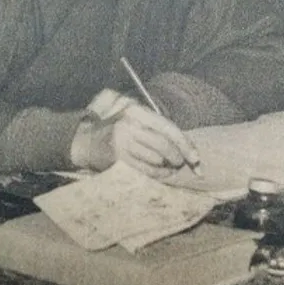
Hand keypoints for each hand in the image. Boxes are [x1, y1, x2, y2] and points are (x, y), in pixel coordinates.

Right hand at [74, 89, 199, 177]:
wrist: (87, 140)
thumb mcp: (137, 120)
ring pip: (157, 158)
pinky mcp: (118, 157)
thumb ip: (158, 129)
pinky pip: (146, 169)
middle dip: (179, 157)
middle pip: (164, 144)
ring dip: (168, 166)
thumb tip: (187, 148)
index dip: (186, 144)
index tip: (197, 158)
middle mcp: (130, 123)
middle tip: (182, 164)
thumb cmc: (119, 130)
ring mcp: (123, 141)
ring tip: (170, 167)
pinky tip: (163, 173)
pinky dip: (159, 173)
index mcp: (138, 111)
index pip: (169, 127)